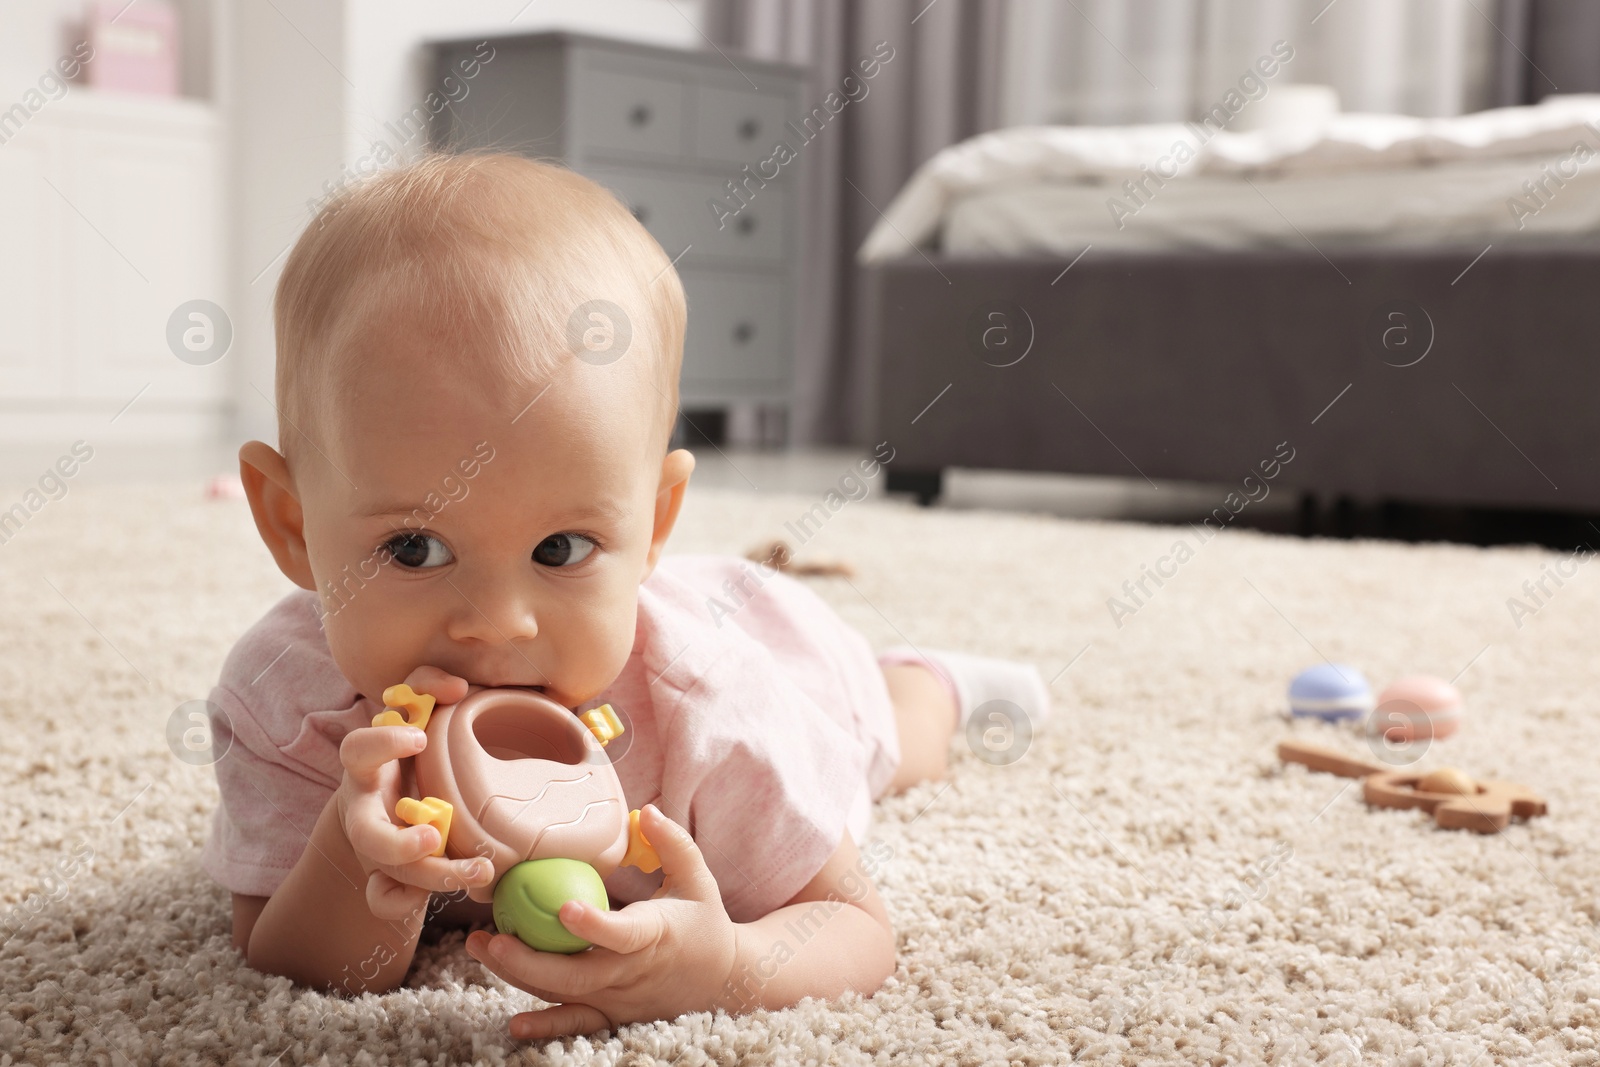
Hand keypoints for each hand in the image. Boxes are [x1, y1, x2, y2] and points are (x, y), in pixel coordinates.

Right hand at [336, 665, 492, 920]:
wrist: (391, 792)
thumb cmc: (412, 746)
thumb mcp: (413, 711)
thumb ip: (427, 688)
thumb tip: (455, 688)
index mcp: (368, 767)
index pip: (357, 751)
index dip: (383, 745)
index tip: (421, 737)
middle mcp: (366, 809)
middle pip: (365, 835)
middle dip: (397, 844)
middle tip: (434, 838)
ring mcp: (375, 845)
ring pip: (386, 874)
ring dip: (431, 877)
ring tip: (481, 871)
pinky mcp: (386, 874)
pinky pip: (385, 899)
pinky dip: (402, 902)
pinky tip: (446, 894)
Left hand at [465, 804, 737, 1039]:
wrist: (725, 980)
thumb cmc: (704, 921)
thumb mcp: (696, 878)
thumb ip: (672, 844)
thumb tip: (644, 811)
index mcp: (655, 935)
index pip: (622, 934)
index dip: (594, 925)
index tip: (564, 909)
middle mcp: (633, 973)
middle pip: (578, 974)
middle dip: (531, 959)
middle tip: (491, 937)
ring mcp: (620, 998)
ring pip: (565, 994)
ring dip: (520, 976)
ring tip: (480, 948)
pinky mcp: (613, 1014)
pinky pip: (576, 1023)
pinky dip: (546, 1025)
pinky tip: (514, 1023)